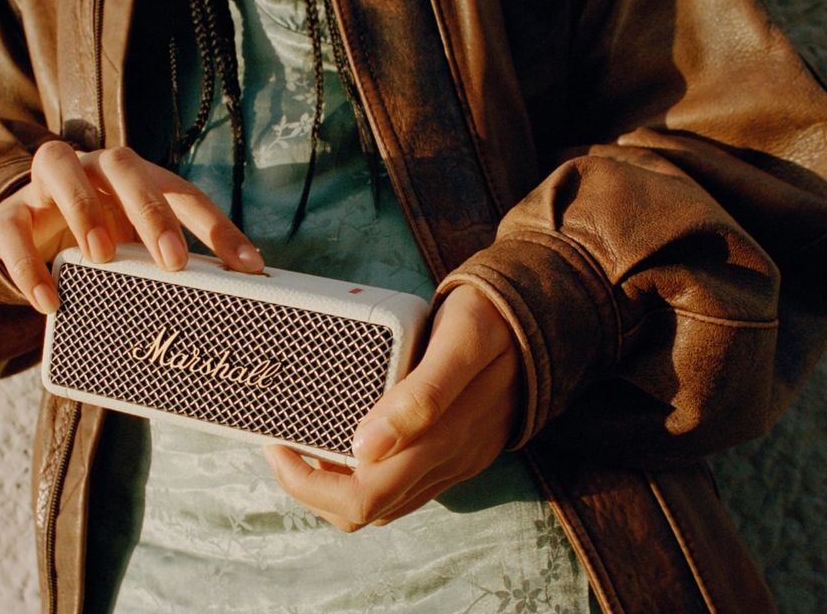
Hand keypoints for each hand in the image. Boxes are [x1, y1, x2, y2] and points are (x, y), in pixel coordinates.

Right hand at [0, 141, 263, 313]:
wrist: (32, 228)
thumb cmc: (103, 232)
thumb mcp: (141, 244)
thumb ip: (176, 259)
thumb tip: (239, 290)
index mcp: (139, 176)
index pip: (183, 192)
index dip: (216, 228)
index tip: (248, 268)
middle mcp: (95, 167)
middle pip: (124, 166)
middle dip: (150, 211)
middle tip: (172, 260)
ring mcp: (49, 184)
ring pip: (60, 168)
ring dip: (84, 210)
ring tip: (101, 256)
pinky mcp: (10, 213)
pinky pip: (10, 228)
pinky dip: (27, 265)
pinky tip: (48, 300)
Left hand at [264, 284, 521, 531]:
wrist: (548, 316)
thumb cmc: (496, 319)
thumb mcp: (460, 340)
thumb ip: (420, 395)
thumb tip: (363, 446)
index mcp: (442, 439)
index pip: (364, 496)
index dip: (309, 483)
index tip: (278, 443)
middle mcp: (448, 461)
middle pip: (365, 510)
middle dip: (310, 488)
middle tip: (279, 446)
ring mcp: (453, 462)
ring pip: (383, 506)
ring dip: (334, 488)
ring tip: (303, 447)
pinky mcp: (455, 453)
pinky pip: (402, 488)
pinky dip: (362, 478)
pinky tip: (343, 446)